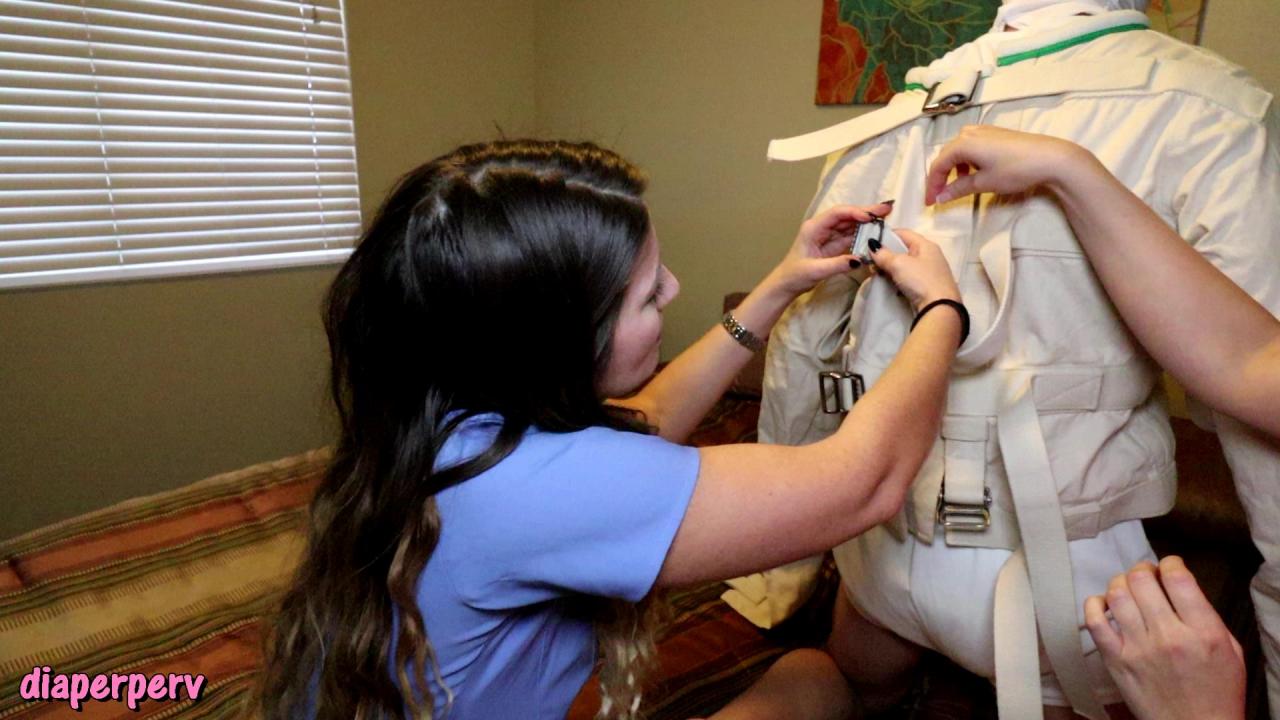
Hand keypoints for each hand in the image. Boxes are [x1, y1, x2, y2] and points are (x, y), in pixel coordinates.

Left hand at [763, 202, 893, 297]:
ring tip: (886, 218)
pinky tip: (875, 233)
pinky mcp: (833, 244)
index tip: (871, 216)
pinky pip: (850, 236)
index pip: (837, 214)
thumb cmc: (795, 275)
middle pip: (847, 216)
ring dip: (867, 222)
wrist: (786, 285)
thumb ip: (837, 264)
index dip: (855, 212)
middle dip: (866, 212)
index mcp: (813, 228)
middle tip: (887, 209)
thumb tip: (860, 259)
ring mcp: (828, 235)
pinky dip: (863, 234)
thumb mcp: (816, 271)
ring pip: (850, 225)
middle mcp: (822, 227)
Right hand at [864, 229, 959, 311]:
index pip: (903, 233)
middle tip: (872, 264)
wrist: (940, 308)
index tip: (870, 244)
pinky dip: (898, 279)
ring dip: (890, 268)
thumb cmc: (920, 280)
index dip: (886, 235)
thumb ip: (883, 254)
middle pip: (903, 249)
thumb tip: (872, 245)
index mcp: (926, 245)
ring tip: (878, 275)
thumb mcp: (898, 264)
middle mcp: (930, 255)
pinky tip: (890, 285)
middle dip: (886, 255)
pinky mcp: (928, 286)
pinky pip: (909, 277)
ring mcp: (930, 271)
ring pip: (904, 265)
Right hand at [925, 125, 1095, 204]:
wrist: (1050, 158)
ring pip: (958, 150)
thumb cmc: (1015, 169)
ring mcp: (982, 130)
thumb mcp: (984, 183)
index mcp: (962, 144)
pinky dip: (966, 161)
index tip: (930, 202)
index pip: (938, 165)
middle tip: (939, 196)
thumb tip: (940, 198)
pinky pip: (971, 146)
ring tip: (957, 186)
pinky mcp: (994, 133)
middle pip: (946, 156)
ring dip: (954, 168)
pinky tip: (974, 172)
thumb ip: (958, 189)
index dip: (932, 185)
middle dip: (941, 177)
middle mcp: (968, 133)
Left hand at [1084, 556, 1244, 719]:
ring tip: (1128, 587)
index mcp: (1203, 632)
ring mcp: (1138, 648)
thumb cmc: (1216, 693)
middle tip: (1147, 575)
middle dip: (1144, 569)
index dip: (1170, 563)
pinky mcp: (1116, 661)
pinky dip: (1095, 604)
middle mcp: (1168, 636)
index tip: (1169, 566)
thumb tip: (1182, 587)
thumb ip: (1207, 615)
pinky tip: (1104, 604)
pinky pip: (1094, 622)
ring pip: (1117, 594)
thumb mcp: (1230, 649)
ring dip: (1121, 582)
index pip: (1178, 579)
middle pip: (1142, 580)